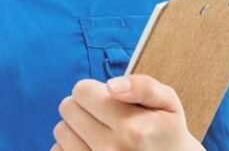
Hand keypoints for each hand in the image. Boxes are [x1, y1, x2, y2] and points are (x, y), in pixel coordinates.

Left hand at [52, 75, 201, 150]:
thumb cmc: (167, 132)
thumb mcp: (168, 103)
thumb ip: (143, 86)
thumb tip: (111, 85)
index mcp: (133, 128)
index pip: (82, 91)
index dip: (95, 90)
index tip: (110, 99)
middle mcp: (111, 150)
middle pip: (68, 108)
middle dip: (84, 106)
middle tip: (105, 115)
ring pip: (61, 130)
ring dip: (76, 127)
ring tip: (99, 132)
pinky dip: (70, 147)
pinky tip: (91, 147)